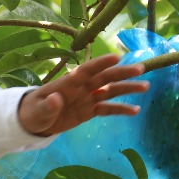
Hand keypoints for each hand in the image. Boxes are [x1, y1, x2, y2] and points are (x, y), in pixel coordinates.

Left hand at [18, 54, 148, 136]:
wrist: (35, 121)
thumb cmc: (33, 112)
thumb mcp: (36, 113)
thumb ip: (47, 107)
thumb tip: (56, 99)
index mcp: (67, 83)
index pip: (85, 70)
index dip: (100, 63)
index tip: (116, 57)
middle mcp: (81, 88)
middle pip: (104, 78)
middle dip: (121, 73)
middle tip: (141, 69)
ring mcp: (87, 98)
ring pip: (110, 91)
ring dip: (127, 88)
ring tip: (145, 86)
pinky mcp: (89, 110)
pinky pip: (107, 109)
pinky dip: (120, 109)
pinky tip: (136, 110)